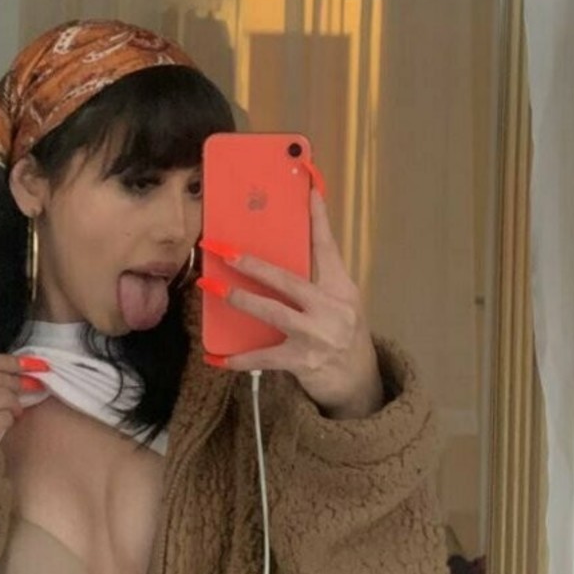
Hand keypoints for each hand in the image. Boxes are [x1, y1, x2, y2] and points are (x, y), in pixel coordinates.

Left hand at [203, 190, 383, 419]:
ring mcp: (317, 336)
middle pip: (288, 280)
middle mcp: (332, 309)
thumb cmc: (343, 333)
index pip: (328, 247)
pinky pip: (264, 358)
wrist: (359, 382)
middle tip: (224, 250)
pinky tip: (217, 357)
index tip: (309, 190)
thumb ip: (317, 279)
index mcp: (341, 288)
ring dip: (240, 299)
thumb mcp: (341, 302)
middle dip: (252, 264)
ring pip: (272, 313)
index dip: (318, 218)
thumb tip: (283, 251)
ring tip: (213, 288)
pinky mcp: (303, 361)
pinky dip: (240, 359)